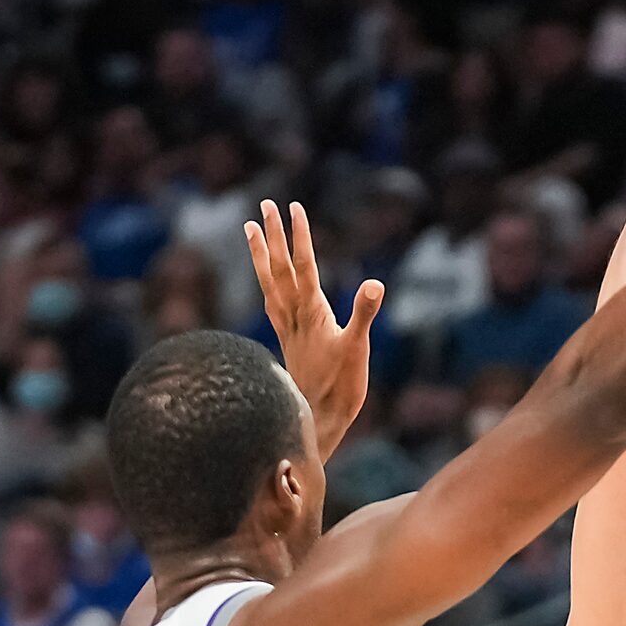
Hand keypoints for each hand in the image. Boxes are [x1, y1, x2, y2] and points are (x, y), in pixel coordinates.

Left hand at [246, 200, 381, 459]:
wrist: (317, 420)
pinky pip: (272, 303)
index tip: (293, 207)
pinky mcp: (288, 340)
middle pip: (280, 267)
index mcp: (313, 311)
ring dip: (261, 254)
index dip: (299, 236)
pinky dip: (267, 284)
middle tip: (266, 204)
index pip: (303, 265)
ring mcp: (288, 327)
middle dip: (274, 235)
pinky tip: (267, 282)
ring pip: (270, 282)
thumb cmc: (340, 387)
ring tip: (251, 229)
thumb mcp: (357, 348)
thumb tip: (374, 284)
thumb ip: (363, 314)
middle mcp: (295, 316)